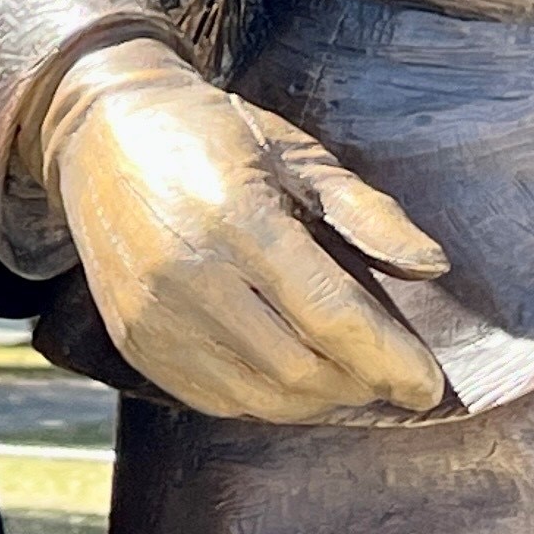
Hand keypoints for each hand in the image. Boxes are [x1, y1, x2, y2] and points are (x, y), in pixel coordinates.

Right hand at [37, 35, 448, 422]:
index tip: (429, 383)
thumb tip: (433, 266)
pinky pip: (216, 400)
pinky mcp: (133, 341)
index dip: (391, 359)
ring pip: (261, 396)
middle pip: (301, 369)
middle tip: (391, 375)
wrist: (100, 132)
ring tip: (348, 379)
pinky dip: (265, 400)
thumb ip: (366, 210)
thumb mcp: (296, 152)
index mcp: (236, 217)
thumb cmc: (210, 134)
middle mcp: (188, 274)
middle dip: (361, 384)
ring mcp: (153, 315)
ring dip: (318, 401)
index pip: (332, 316)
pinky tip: (289, 377)